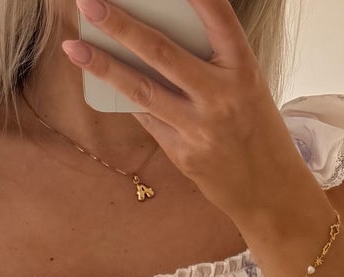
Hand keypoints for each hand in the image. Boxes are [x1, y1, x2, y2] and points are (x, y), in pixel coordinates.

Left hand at [63, 0, 314, 223]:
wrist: (269, 191)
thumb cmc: (256, 129)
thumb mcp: (246, 85)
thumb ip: (210, 61)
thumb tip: (154, 38)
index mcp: (243, 69)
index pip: (218, 17)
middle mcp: (221, 97)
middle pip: (162, 53)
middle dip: (121, 26)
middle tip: (90, 3)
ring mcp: (199, 129)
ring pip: (142, 91)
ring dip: (104, 66)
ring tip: (74, 47)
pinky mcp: (183, 155)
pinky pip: (148, 119)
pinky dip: (128, 98)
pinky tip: (108, 82)